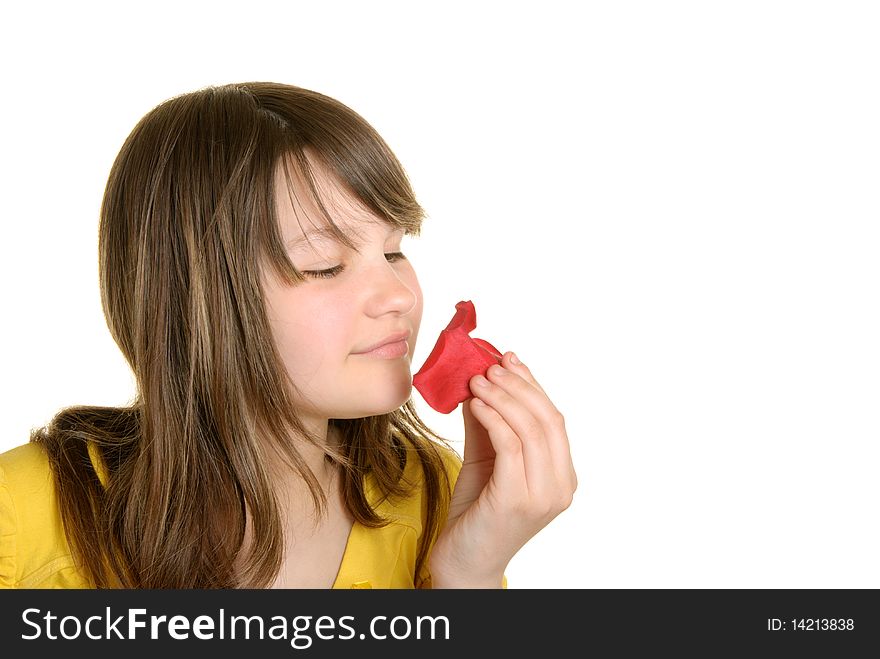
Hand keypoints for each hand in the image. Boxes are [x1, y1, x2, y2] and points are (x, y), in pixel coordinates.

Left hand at [429, 351, 577, 586]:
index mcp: (562, 477)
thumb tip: (482, 382)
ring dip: (502, 397)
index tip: (509, 359)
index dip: (532, 385)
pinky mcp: (516, 499)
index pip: (554, 419)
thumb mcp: (486, 460)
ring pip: (530, 429)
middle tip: (490, 366)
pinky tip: (475, 404)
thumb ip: (489, 425)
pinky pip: (509, 445)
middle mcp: (560, 487)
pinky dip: (492, 417)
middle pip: (547, 420)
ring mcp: (542, 495)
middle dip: (518, 386)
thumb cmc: (476, 512)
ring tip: (477, 380)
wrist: (463, 563)